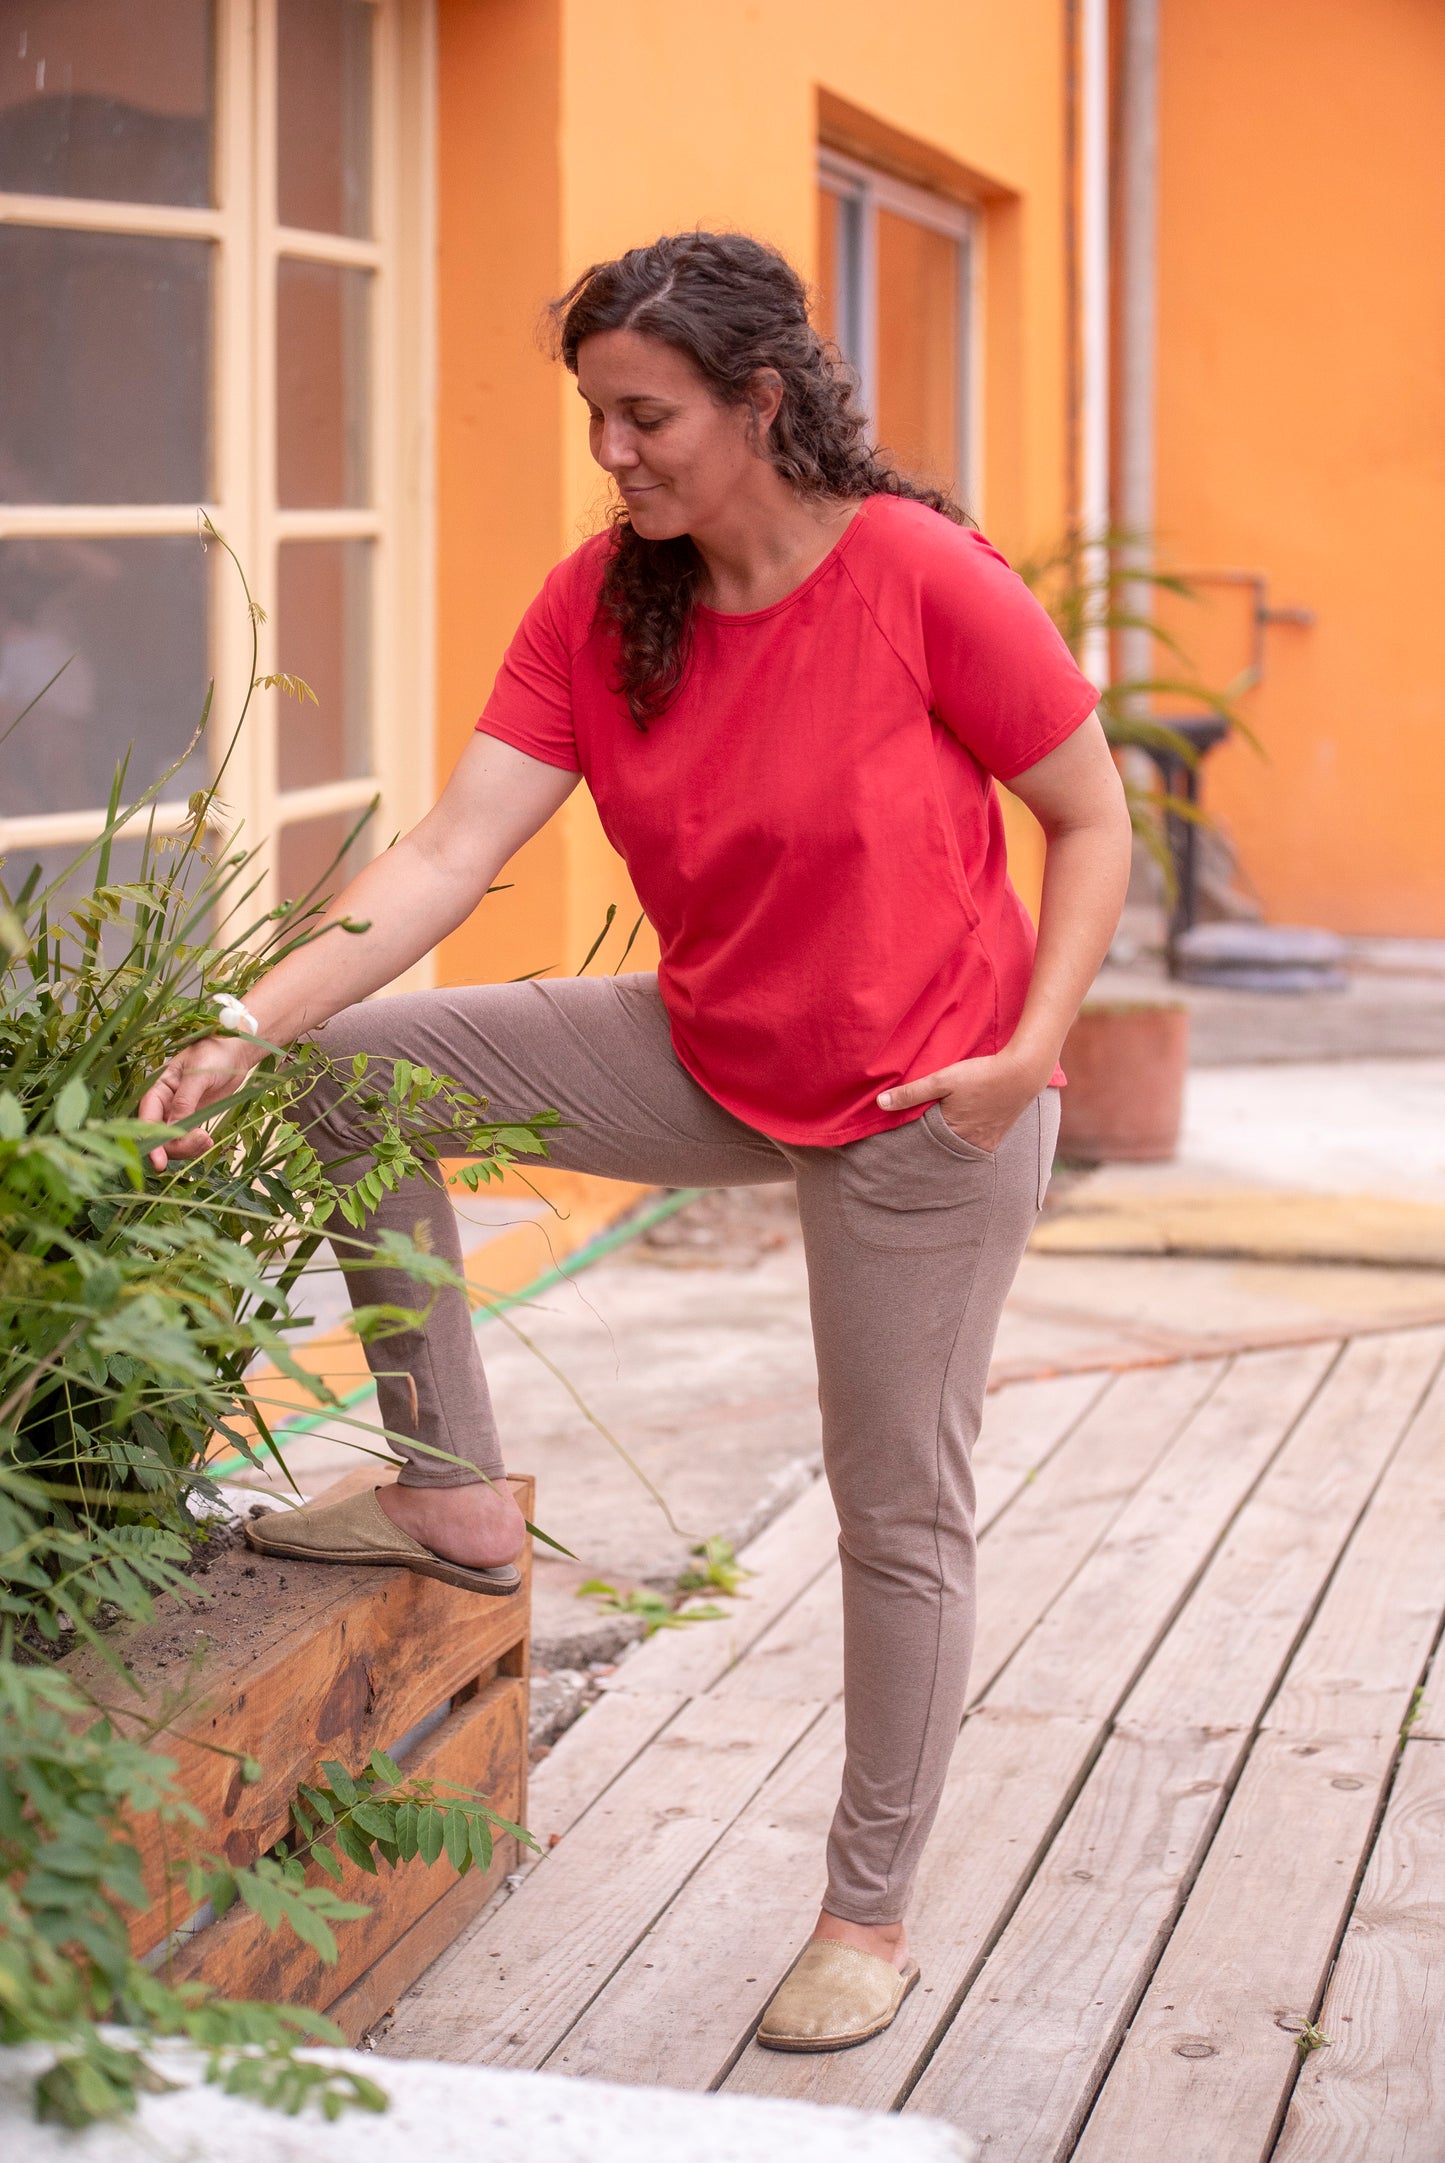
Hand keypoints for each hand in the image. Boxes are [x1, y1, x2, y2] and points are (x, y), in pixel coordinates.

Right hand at [138, 1034, 265, 1170]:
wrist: (236, 1052)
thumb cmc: (215, 1054)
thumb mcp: (198, 1074)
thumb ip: (185, 1100)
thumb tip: (175, 1127)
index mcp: (159, 1087)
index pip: (146, 1117)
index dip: (150, 1140)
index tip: (158, 1161)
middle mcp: (164, 1103)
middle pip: (158, 1135)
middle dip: (175, 1146)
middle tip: (201, 1141)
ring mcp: (178, 1113)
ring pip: (172, 1142)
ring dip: (188, 1147)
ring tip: (207, 1140)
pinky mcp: (193, 1119)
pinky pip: (187, 1140)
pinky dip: (196, 1146)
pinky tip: (208, 1140)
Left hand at [877, 1048, 1047, 1154]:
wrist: (1023, 1073)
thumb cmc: (981, 1074)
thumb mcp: (942, 1079)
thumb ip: (912, 1093)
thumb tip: (880, 1103)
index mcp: (952, 1133)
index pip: (923, 1146)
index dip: (911, 1144)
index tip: (897, 1145)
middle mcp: (969, 1143)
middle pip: (941, 1150)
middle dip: (929, 1147)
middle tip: (912, 1149)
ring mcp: (985, 1143)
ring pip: (958, 1149)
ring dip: (948, 1144)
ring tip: (937, 1136)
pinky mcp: (997, 1138)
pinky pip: (976, 1146)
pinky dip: (965, 1141)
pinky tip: (961, 1132)